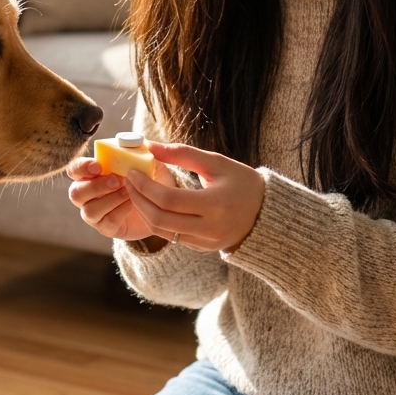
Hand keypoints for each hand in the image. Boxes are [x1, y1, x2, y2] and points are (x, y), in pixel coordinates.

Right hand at [67, 153, 177, 242]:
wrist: (163, 204)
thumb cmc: (149, 178)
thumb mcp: (147, 161)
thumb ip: (140, 150)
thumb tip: (138, 141)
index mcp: (91, 174)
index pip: (75, 169)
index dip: (81, 168)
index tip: (98, 166)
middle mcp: (87, 194)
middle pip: (75, 193)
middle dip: (95, 187)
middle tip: (116, 181)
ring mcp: (95, 212)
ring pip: (89, 210)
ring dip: (109, 200)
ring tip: (129, 192)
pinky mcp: (106, 227)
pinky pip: (105, 223)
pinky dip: (119, 212)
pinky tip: (133, 204)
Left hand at [123, 142, 264, 252]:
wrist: (267, 214)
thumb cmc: (242, 183)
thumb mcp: (216, 163)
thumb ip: (183, 154)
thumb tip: (150, 146)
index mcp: (215, 205)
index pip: (168, 200)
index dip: (145, 186)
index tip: (132, 172)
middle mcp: (210, 228)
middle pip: (160, 219)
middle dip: (138, 199)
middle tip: (128, 181)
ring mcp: (205, 242)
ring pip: (162, 231)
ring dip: (143, 211)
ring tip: (135, 191)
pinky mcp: (201, 248)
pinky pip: (171, 237)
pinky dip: (156, 220)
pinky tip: (150, 204)